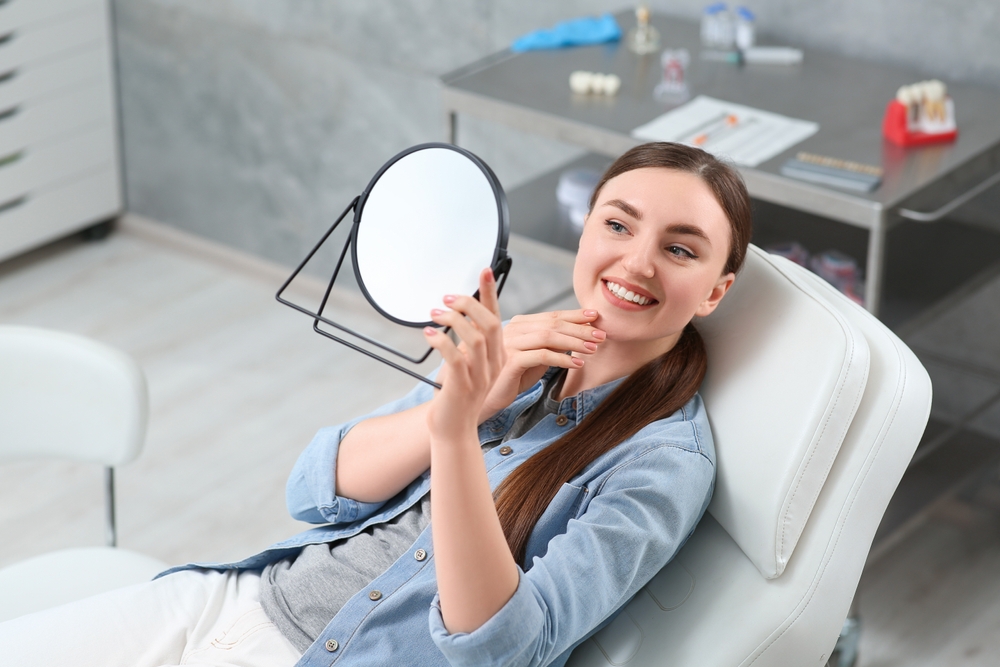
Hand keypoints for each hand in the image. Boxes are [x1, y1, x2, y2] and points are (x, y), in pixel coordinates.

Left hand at [423, 268, 504, 441]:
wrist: (453, 432)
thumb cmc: (458, 397)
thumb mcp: (469, 366)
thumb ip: (469, 345)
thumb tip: (457, 316)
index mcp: (497, 357)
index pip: (497, 318)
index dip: (490, 293)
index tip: (484, 270)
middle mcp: (493, 365)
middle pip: (489, 324)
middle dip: (468, 304)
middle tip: (445, 298)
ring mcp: (480, 377)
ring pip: (475, 338)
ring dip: (453, 320)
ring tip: (434, 314)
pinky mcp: (463, 387)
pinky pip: (456, 358)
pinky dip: (442, 341)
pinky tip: (429, 333)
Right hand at [476, 308, 605, 422]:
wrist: (484, 398)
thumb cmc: (510, 378)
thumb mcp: (534, 359)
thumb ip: (550, 346)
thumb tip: (578, 336)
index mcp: (518, 324)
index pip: (551, 315)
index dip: (574, 315)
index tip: (595, 316)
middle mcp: (511, 328)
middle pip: (552, 323)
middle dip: (580, 328)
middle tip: (601, 334)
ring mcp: (509, 343)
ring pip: (548, 336)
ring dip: (575, 342)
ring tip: (594, 348)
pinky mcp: (509, 360)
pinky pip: (541, 355)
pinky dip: (562, 358)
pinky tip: (577, 363)